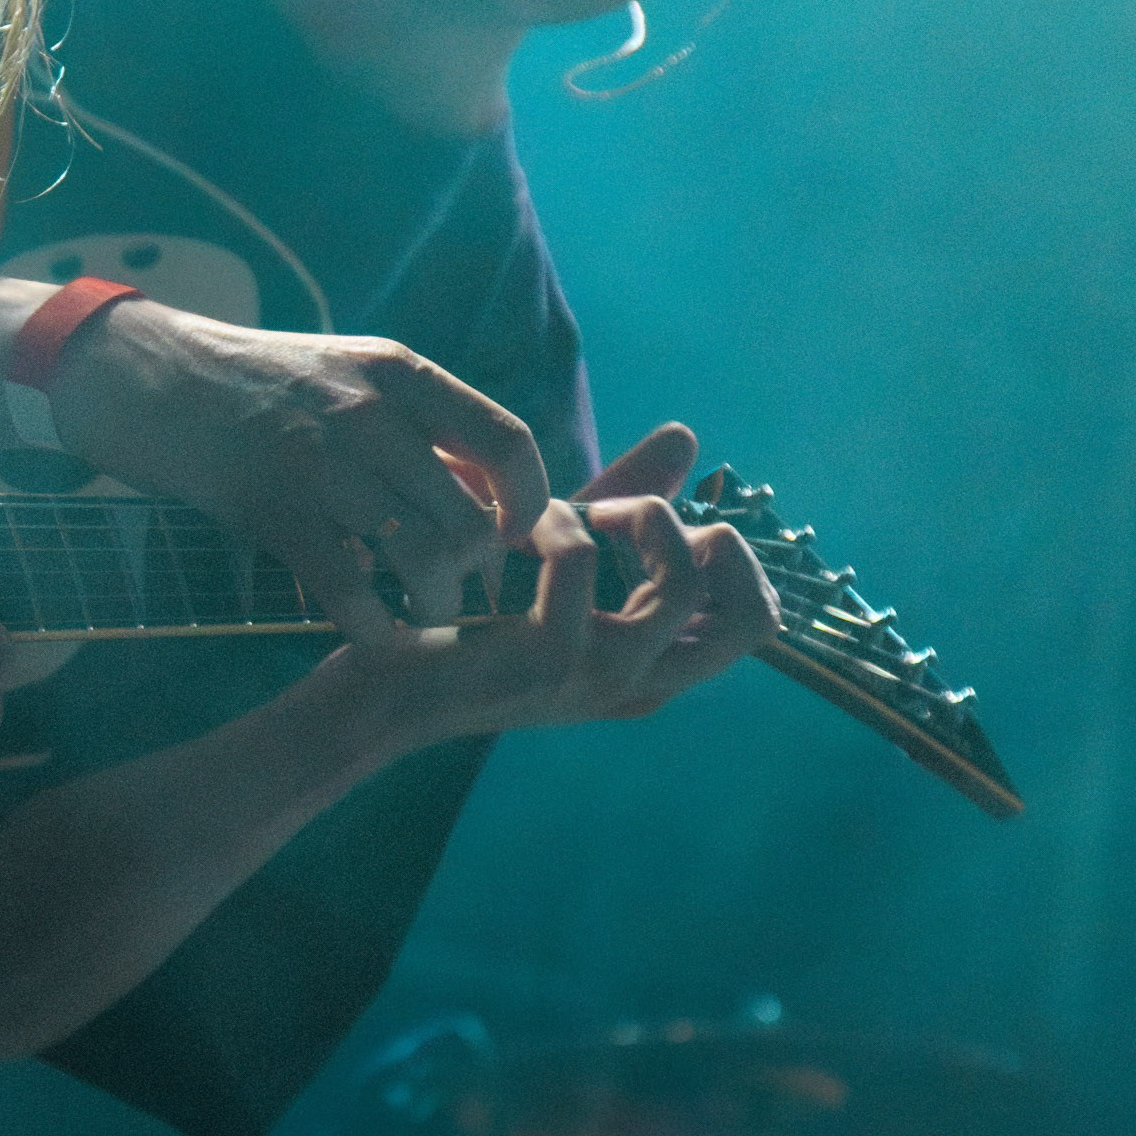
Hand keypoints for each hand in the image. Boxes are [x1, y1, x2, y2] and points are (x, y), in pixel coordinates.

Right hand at [45, 302, 549, 642]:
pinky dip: (373, 625)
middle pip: (468, 517)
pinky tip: (371, 632)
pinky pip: (351, 588)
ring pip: (422, 557)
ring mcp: (321, 461)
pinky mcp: (273, 509)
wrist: (144, 374)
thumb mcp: (341, 372)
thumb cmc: (247, 382)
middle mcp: (370, 412)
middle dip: (474, 570)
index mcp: (398, 373)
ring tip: (421, 615)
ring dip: (433, 604)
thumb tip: (478, 488)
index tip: (511, 535)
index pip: (505, 441)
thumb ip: (408, 419)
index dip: (527, 502)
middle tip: (456, 587)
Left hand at [310, 422, 779, 754]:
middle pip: (755, 616)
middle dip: (714, 540)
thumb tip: (686, 437)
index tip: (659, 524)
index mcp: (652, 669)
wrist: (378, 697)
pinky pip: (583, 557)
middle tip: (635, 518)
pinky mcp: (552, 657)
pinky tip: (513, 528)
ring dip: (635, 518)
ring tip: (578, 512)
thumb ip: (626, 504)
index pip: (758, 620)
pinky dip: (553, 518)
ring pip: (685, 582)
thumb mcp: (559, 560)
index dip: (727, 555)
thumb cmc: (465, 626)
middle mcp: (642, 682)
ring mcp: (603, 676)